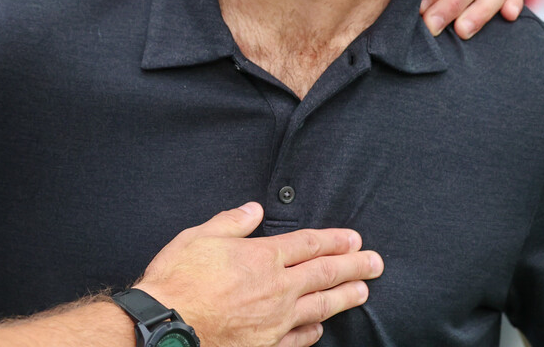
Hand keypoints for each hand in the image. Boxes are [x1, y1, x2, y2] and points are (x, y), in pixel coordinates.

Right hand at [135, 203, 381, 346]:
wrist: (168, 325)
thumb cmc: (179, 278)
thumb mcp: (200, 236)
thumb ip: (231, 222)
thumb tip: (253, 210)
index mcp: (262, 257)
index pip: (309, 244)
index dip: (334, 240)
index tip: (354, 239)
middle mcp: (277, 288)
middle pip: (324, 274)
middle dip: (354, 266)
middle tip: (376, 263)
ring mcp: (275, 320)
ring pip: (321, 306)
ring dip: (345, 297)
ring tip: (364, 291)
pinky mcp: (267, 344)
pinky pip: (300, 338)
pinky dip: (315, 331)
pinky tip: (322, 328)